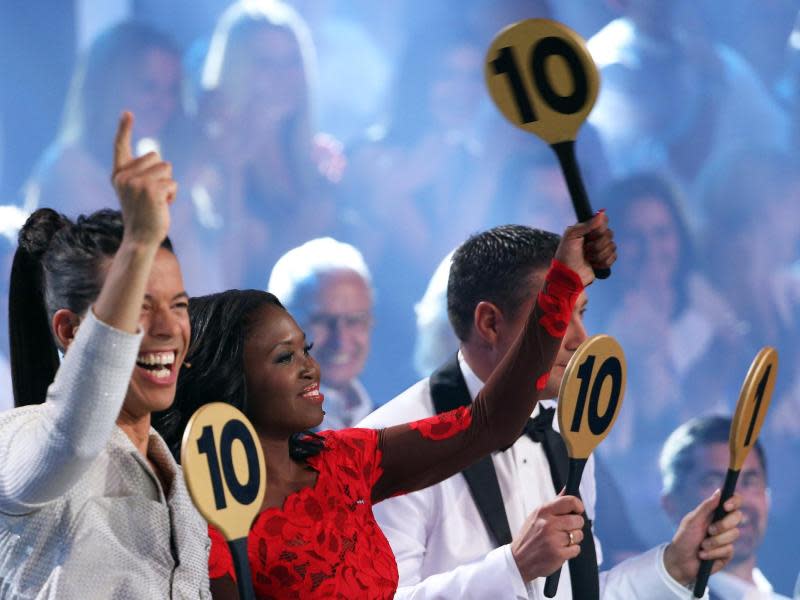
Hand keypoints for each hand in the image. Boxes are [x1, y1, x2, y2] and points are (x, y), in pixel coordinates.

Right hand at [111, 111, 175, 247]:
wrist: (140, 239)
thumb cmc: (143, 216)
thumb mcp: (138, 192)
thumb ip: (144, 175)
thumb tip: (162, 162)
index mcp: (118, 174)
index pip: (120, 146)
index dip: (124, 129)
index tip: (128, 113)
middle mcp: (124, 176)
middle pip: (156, 156)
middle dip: (161, 174)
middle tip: (152, 195)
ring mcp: (136, 183)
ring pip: (167, 169)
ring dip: (168, 185)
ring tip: (157, 201)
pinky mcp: (151, 191)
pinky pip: (173, 184)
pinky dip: (172, 195)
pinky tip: (162, 207)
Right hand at [511, 495, 584, 580]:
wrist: (518, 560)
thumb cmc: (529, 536)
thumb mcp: (537, 516)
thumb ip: (555, 504)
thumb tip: (568, 488)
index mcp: (543, 511)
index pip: (569, 501)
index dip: (578, 505)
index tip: (578, 510)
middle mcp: (548, 524)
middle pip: (578, 520)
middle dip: (576, 525)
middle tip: (566, 529)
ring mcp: (553, 540)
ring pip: (578, 535)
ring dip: (573, 539)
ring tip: (561, 541)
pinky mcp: (558, 554)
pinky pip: (576, 549)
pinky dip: (571, 551)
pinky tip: (560, 550)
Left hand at [554, 211, 615, 286]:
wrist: (568, 276)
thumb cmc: (566, 255)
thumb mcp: (572, 235)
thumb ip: (588, 224)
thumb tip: (602, 212)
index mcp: (586, 229)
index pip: (603, 221)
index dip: (599, 229)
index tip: (589, 236)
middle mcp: (594, 237)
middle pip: (610, 234)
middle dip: (597, 245)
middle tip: (585, 250)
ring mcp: (600, 249)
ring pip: (612, 246)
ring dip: (599, 255)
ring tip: (587, 258)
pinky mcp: (604, 260)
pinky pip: (614, 257)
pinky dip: (603, 262)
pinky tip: (593, 265)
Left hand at [663, 490, 742, 584]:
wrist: (680, 561)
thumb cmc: (684, 538)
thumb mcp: (692, 521)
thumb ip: (706, 507)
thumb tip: (719, 491)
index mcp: (715, 513)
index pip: (733, 501)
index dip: (734, 501)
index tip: (726, 506)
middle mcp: (723, 524)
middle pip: (738, 517)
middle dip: (723, 525)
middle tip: (709, 530)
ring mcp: (727, 539)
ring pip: (734, 534)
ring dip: (714, 541)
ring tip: (701, 545)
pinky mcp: (728, 553)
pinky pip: (728, 550)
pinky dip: (713, 552)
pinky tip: (703, 555)